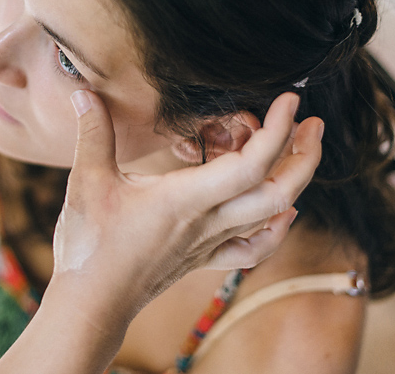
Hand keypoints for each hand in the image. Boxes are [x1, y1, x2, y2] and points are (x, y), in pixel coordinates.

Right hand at [52, 91, 321, 319]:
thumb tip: (83, 91)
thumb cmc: (89, 246)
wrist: (92, 303)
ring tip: (299, 149)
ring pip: (272, 216)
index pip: (250, 165)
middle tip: (312, 122)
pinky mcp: (203, 258)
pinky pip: (253, 248)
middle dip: (304, 155)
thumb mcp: (87, 180)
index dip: (276, 131)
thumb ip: (92, 132)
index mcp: (186, 199)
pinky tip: (283, 212)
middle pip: (278, 192)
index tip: (289, 101)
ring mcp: (210, 243)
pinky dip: (277, 228)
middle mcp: (207, 221)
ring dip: (295, 181)